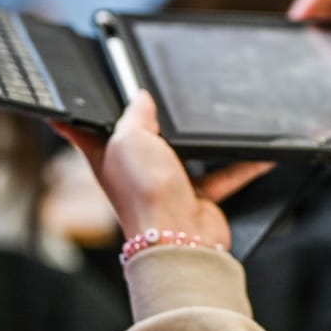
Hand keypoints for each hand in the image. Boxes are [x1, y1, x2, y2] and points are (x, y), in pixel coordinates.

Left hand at [54, 91, 269, 244]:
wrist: (179, 236)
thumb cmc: (145, 194)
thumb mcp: (129, 138)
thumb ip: (135, 114)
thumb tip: (141, 97)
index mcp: (108, 157)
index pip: (85, 132)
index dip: (77, 115)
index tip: (73, 100)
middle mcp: (134, 171)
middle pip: (140, 137)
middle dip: (150, 119)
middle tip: (158, 93)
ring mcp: (166, 184)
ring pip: (184, 153)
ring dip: (198, 140)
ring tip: (207, 114)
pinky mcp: (196, 196)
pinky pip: (223, 173)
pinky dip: (241, 164)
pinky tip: (258, 151)